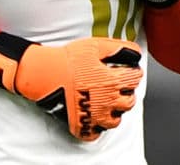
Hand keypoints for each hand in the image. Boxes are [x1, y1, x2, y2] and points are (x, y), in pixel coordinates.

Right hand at [0, 33, 142, 140]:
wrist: (44, 73)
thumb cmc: (68, 59)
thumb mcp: (95, 46)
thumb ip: (118, 49)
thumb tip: (135, 54)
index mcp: (112, 81)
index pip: (135, 80)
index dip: (134, 73)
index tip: (131, 71)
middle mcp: (107, 101)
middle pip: (129, 102)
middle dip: (128, 93)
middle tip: (121, 87)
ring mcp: (94, 116)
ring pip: (115, 120)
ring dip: (115, 111)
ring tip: (108, 102)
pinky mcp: (81, 124)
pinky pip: (96, 133)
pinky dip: (97, 126)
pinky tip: (94, 115)